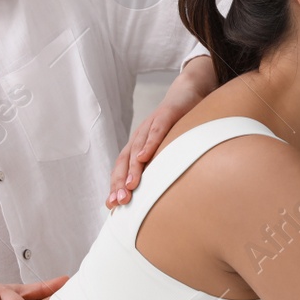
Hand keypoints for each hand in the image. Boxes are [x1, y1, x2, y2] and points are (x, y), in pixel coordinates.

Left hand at [107, 61, 213, 207]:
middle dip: (120, 183)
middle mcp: (140, 137)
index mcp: (138, 146)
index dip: (116, 187)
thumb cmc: (178, 125)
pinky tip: (145, 156)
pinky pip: (156, 130)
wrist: (187, 92)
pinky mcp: (166, 114)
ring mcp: (151, 125)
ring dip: (133, 168)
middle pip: (125, 161)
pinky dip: (149, 143)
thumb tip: (159, 195)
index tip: (112, 207)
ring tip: (131, 186)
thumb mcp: (168, 147)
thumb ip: (160, 165)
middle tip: (119, 202)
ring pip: (138, 148)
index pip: (123, 169)